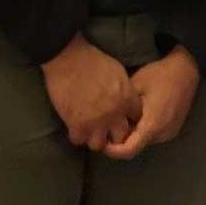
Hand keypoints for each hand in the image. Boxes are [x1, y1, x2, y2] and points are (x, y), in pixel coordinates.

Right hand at [42, 35, 138, 150]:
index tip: (122, 118)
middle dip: (114, 134)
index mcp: (126, 99)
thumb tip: (126, 100)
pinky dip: (77, 135)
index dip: (129, 119)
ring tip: (90, 130)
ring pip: (99, 144)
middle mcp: (114, 114)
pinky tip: (76, 127)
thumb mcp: (118, 73)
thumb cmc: (93, 60)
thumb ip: (125, 90)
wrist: (69, 59)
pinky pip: (79, 140)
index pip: (136, 118)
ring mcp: (95, 122)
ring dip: (94, 138)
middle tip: (106, 128)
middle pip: (120, 137)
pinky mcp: (76, 125)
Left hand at [102, 47, 201, 160]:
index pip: (128, 151)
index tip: (102, 141)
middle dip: (121, 140)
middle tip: (109, 126)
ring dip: (133, 135)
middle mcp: (163, 134)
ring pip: (145, 141)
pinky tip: (139, 115)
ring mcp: (170, 132)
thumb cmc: (159, 74)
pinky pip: (154, 135)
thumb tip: (106, 121)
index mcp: (152, 125)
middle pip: (136, 147)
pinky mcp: (174, 128)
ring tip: (124, 118)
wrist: (186, 69)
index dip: (112, 151)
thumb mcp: (134, 86)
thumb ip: (121, 108)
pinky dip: (144, 130)